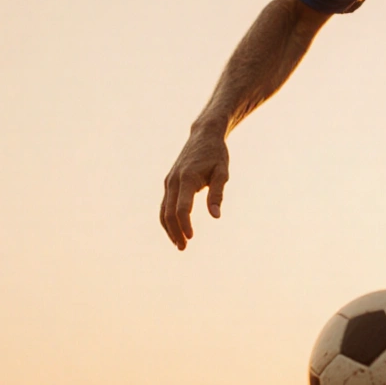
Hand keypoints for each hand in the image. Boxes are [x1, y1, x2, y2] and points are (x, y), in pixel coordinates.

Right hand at [160, 124, 229, 250]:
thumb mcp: (222, 173)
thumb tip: (215, 216)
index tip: (191, 237)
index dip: (185, 223)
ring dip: (169, 229)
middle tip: (184, 248)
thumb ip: (217, 194)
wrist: (203, 136)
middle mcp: (173, 181)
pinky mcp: (169, 183)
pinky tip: (175, 231)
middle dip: (175, 231)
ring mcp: (169, 182)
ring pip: (163, 210)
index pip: (182, 207)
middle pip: (168, 212)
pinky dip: (167, 219)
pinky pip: (164, 205)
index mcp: (187, 178)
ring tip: (179, 244)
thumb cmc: (216, 155)